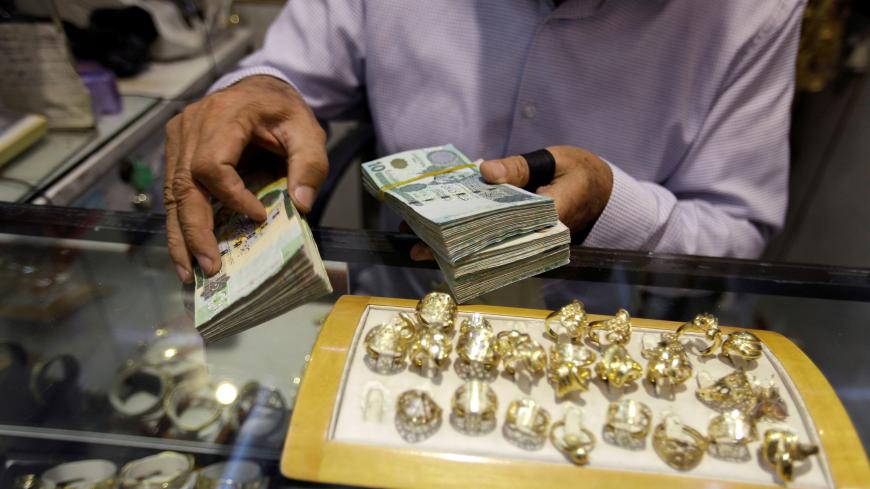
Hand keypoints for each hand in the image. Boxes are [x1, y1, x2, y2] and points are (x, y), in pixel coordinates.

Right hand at [163, 75, 326, 282]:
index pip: (213, 164)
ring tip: (190, 271)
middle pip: (184, 185)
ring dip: (181, 236)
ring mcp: (178, 138)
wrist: (260, 88)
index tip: (259, 216)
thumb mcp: (307, 131)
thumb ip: (309, 165)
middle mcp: (191, 126)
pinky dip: (180, 223)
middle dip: (195, 230)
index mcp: (224, 115)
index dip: (232, 196)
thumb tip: (301, 205)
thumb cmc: (283, 111)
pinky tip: (186, 252)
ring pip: (172, 194)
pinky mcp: (175, 152)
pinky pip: (173, 192)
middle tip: (209, 267)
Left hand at [408, 145, 612, 260]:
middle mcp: (537, 238)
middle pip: (490, 249)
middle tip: (417, 247)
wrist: (604, 191)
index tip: (443, 240)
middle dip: (453, 249)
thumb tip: (485, 170)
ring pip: (488, 249)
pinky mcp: (523, 238)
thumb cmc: (580, 172)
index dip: (472, 239)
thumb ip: (520, 166)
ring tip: (418, 243)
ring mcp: (530, 241)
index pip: (508, 234)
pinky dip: (469, 236)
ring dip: (455, 246)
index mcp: (550, 220)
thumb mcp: (554, 160)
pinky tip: (439, 233)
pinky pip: (494, 241)